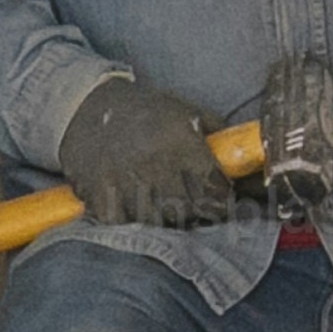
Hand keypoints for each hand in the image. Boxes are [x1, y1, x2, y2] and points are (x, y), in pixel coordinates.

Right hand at [52, 72, 243, 228]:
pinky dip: (132, 220)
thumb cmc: (144, 111)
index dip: (222, 200)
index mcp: (179, 142)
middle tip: (198, 208)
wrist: (86, 107)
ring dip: (166, 218)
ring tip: (167, 206)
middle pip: (188, 210)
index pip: (213, 188)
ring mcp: (123, 181)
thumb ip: (216, 138)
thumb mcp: (186, 112)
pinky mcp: (98, 195)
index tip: (222, 201)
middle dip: (198, 212)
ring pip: (158, 221)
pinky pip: (124, 223)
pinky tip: (135, 207)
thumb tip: (246, 164)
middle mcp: (152, 163)